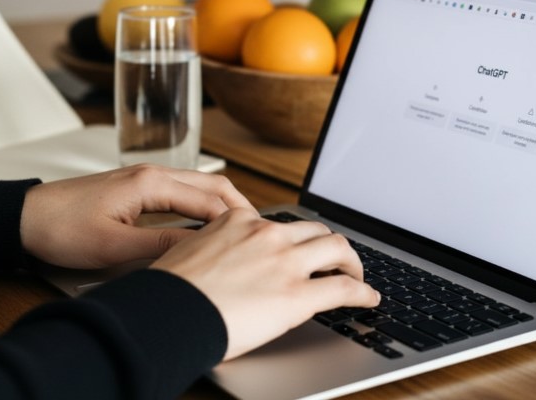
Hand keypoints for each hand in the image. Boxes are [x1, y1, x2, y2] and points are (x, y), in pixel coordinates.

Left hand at [19, 164, 253, 268]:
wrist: (24, 218)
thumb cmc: (60, 228)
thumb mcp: (114, 246)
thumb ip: (161, 246)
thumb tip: (200, 249)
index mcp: (150, 183)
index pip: (210, 199)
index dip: (237, 221)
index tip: (256, 240)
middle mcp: (151, 173)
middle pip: (212, 184)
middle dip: (239, 207)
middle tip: (258, 234)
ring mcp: (144, 178)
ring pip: (198, 186)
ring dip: (221, 205)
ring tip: (238, 232)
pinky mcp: (136, 187)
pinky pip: (181, 191)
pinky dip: (201, 206)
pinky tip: (205, 226)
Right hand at [150, 208, 379, 359]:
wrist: (167, 315)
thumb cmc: (169, 292)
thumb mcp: (187, 252)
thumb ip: (213, 246)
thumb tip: (221, 260)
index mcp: (237, 220)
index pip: (278, 222)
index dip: (294, 238)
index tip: (298, 248)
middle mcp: (265, 233)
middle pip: (314, 229)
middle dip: (329, 245)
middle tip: (335, 260)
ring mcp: (285, 262)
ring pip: (337, 248)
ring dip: (351, 262)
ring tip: (356, 276)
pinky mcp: (298, 295)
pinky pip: (344, 288)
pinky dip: (362, 293)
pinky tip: (368, 299)